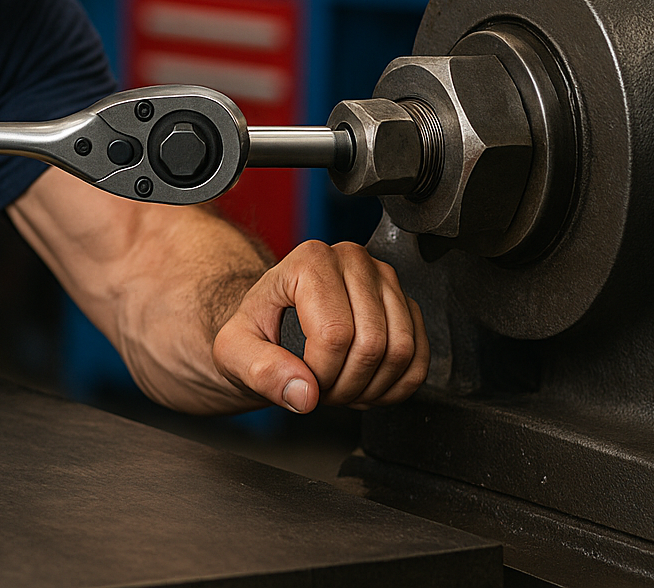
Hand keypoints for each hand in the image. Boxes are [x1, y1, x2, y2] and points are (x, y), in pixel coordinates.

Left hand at [211, 240, 427, 412]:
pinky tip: (364, 384)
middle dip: (346, 384)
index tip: (300, 380)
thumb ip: (259, 370)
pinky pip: (419, 358)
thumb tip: (303, 392)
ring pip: (401, 352)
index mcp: (310, 261)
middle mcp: (352, 260)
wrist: (273, 325)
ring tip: (340, 386)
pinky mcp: (407, 304)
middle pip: (372, 344)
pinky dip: (395, 386)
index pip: (335, 334)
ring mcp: (385, 280)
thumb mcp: (234, 350)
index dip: (320, 374)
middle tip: (320, 388)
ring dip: (371, 387)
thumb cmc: (255, 331)